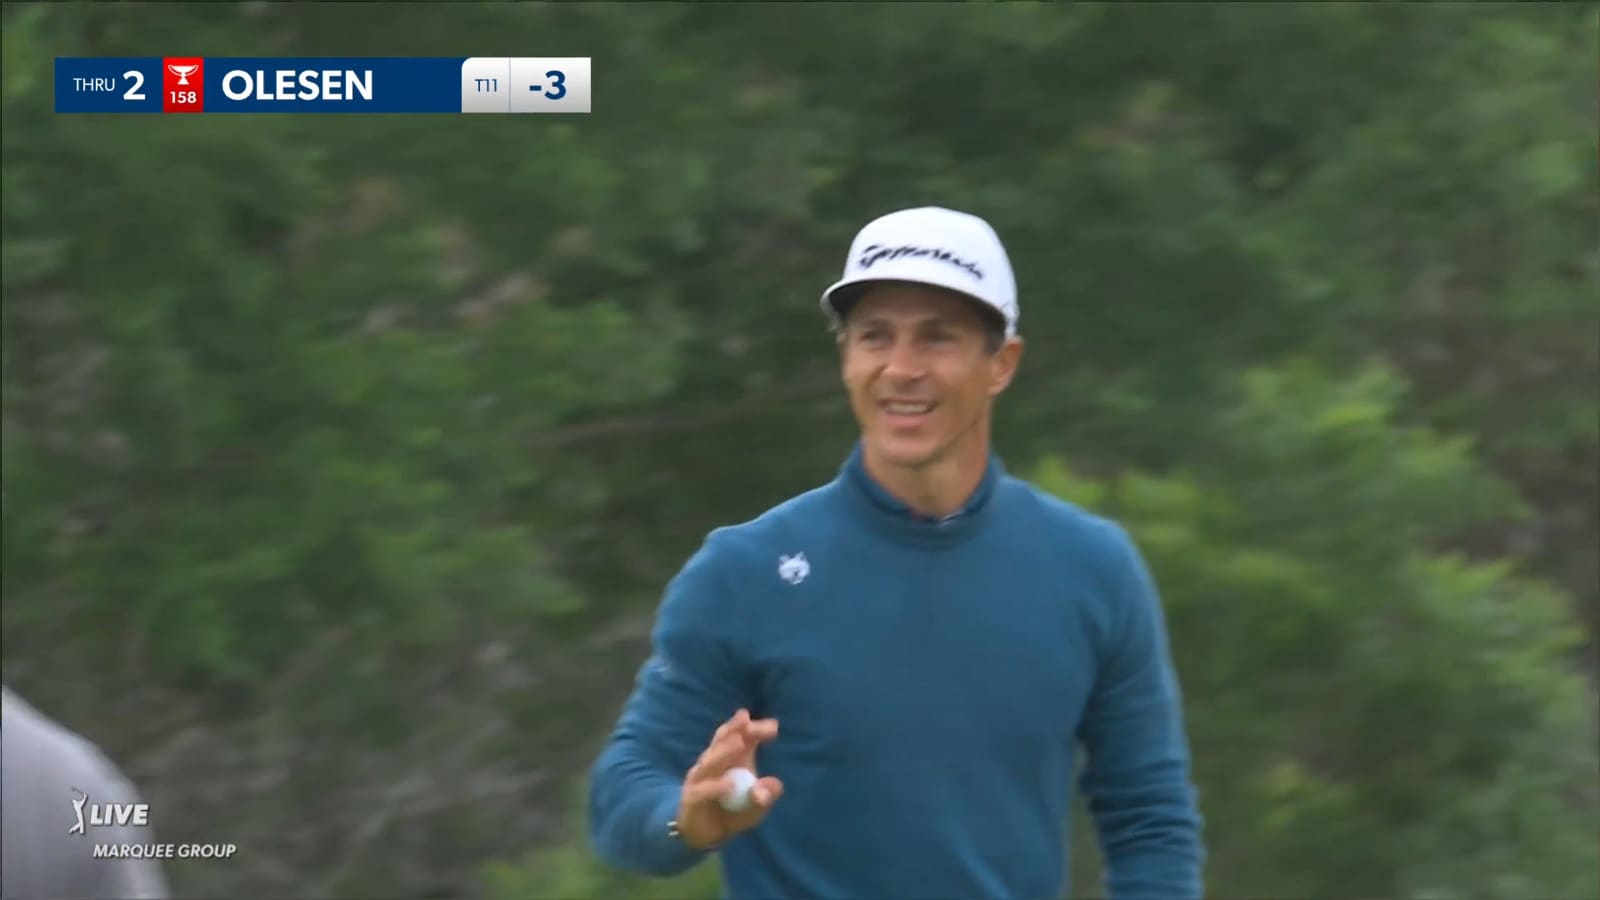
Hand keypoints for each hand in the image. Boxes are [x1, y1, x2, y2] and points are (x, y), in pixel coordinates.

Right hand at [675, 708, 782, 849]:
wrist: (708, 835)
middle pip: (721, 740)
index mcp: (731, 757)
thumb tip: (773, 784)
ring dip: (724, 751)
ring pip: (710, 761)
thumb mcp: (756, 806)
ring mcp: (700, 778)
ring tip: (740, 743)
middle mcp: (713, 762)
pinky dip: (716, 787)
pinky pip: (702, 790)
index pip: (740, 736)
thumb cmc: (733, 811)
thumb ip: (766, 794)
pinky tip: (730, 784)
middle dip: (734, 729)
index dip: (753, 728)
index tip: (774, 728)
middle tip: (746, 720)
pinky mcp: (692, 797)